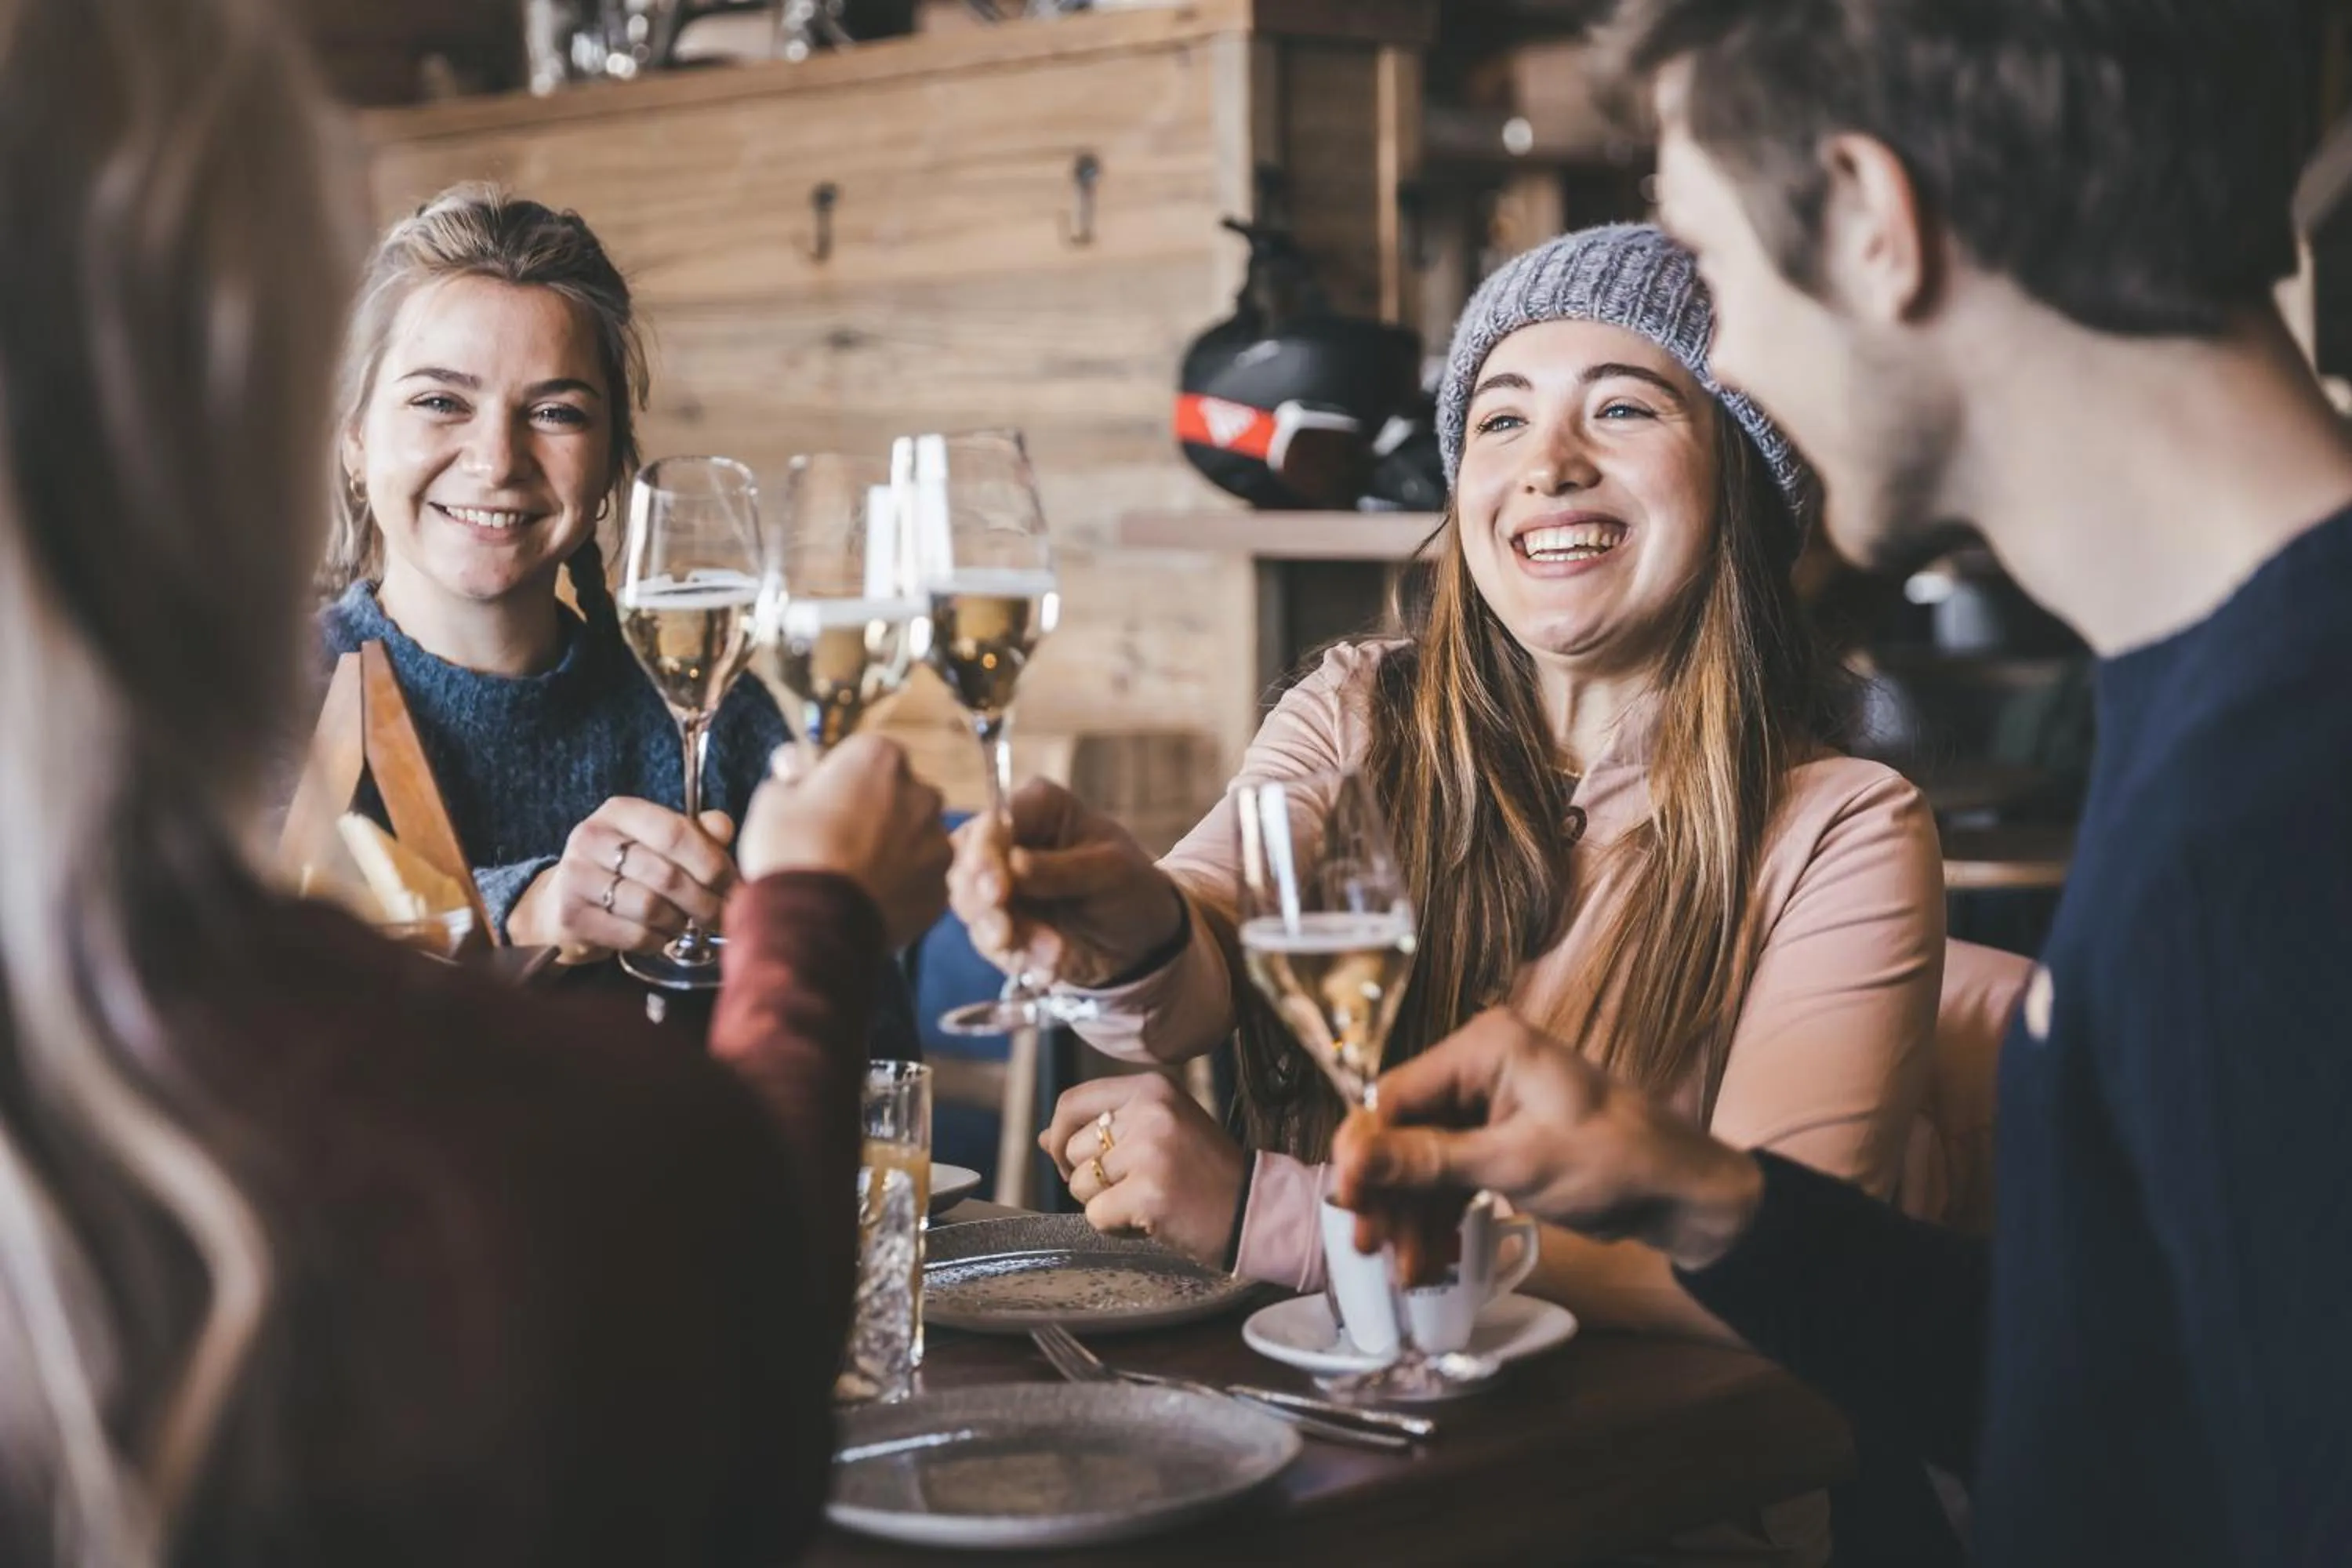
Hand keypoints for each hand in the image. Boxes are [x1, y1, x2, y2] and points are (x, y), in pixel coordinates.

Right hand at [508, 798, 738, 961]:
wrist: (565, 902)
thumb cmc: (624, 869)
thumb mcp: (657, 842)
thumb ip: (696, 833)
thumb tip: (724, 827)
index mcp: (620, 811)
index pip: (675, 832)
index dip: (712, 863)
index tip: (733, 885)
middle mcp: (592, 837)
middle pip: (667, 875)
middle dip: (704, 902)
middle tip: (722, 916)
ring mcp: (576, 876)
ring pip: (651, 908)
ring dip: (679, 922)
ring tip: (685, 923)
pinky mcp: (572, 916)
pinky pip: (634, 935)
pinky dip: (657, 940)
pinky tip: (660, 935)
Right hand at [738, 734, 950, 949]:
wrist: (812, 926)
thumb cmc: (791, 853)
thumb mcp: (773, 799)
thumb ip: (792, 773)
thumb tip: (795, 764)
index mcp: (882, 759)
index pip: (867, 755)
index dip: (841, 779)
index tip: (821, 801)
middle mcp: (922, 795)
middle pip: (899, 795)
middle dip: (876, 810)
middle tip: (839, 840)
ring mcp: (936, 845)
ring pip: (915, 839)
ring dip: (893, 849)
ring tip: (854, 875)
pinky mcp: (939, 890)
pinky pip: (920, 880)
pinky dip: (901, 887)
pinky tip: (869, 900)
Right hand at [947, 778, 1185, 988]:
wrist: (1144, 940)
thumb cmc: (1132, 886)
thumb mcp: (1111, 871)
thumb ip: (1060, 869)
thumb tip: (1012, 865)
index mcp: (1037, 809)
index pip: (993, 823)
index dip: (985, 855)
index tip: (996, 890)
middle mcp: (1009, 842)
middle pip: (965, 864)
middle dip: (982, 903)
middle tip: (1006, 934)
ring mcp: (999, 885)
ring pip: (969, 907)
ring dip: (1004, 936)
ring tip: (1052, 952)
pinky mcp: (999, 924)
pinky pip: (990, 943)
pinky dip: (1019, 957)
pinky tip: (1051, 965)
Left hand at [1040, 1073, 1244, 1268]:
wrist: (1254, 1209)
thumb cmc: (1203, 1172)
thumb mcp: (1157, 1133)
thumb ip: (1102, 1130)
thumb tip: (1043, 1138)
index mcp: (1151, 1087)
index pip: (1072, 1102)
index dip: (1061, 1136)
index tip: (1074, 1161)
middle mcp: (1150, 1111)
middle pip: (1073, 1148)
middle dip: (1090, 1177)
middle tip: (1135, 1185)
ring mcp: (1151, 1151)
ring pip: (1079, 1184)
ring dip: (1104, 1202)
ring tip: (1146, 1199)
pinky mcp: (1149, 1193)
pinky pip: (1096, 1216)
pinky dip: (1115, 1226)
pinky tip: (1151, 1219)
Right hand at [1330, 1009, 1765, 1273]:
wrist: (1680, 1191)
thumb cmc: (1614, 1161)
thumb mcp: (1515, 1163)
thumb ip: (1428, 1160)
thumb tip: (1351, 1159)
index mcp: (1483, 1048)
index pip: (1395, 1095)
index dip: (1364, 1152)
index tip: (1346, 1202)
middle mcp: (1479, 1066)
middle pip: (1403, 1130)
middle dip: (1387, 1193)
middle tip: (1370, 1246)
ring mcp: (1488, 1103)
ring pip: (1422, 1159)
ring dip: (1411, 1214)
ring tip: (1407, 1270)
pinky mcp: (1498, 1138)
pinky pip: (1449, 1173)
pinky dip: (1438, 1215)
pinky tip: (1429, 1259)